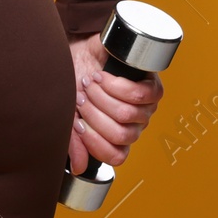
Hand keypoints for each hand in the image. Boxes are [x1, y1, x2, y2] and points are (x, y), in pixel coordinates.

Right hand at [66, 32, 164, 173]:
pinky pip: (141, 96)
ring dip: (104, 97)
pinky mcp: (151, 86)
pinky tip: (105, 77)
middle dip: (94, 113)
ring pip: (128, 115)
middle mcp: (132, 125)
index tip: (76, 121)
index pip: (115, 156)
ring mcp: (144, 108)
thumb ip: (73, 140)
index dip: (94, 140)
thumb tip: (79, 168)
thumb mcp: (66, 112)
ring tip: (90, 83)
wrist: (77, 50)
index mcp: (114, 136)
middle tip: (81, 96)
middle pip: (120, 134)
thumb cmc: (71, 80)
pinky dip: (119, 86)